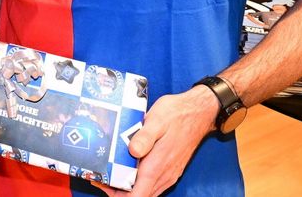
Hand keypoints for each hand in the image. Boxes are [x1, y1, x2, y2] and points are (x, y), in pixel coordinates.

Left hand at [91, 85, 217, 196]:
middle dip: (118, 191)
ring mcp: (168, 173)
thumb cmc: (177, 114)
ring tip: (110, 171)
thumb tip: (132, 151)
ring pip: (145, 190)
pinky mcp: (170, 169)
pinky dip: (138, 180)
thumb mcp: (157, 119)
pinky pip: (152, 183)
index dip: (118, 195)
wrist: (199, 113)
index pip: (137, 196)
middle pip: (139, 195)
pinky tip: (128, 166)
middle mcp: (164, 175)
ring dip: (127, 186)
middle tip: (101, 175)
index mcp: (157, 166)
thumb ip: (144, 137)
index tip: (103, 183)